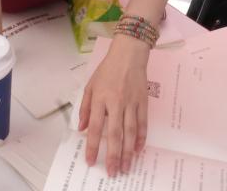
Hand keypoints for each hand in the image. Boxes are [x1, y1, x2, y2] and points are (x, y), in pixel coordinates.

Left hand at [78, 33, 151, 176]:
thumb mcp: (90, 86)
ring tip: (127, 167)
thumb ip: (85, 108)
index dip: (93, 146)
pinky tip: (139, 149)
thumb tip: (82, 128)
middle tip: (113, 172)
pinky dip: (141, 137)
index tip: (91, 161)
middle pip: (115, 134)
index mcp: (100, 99)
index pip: (96, 128)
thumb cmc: (107, 70)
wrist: (129, 54)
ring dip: (129, 151)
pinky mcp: (143, 101)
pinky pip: (143, 123)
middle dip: (114, 155)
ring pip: (130, 132)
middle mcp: (116, 103)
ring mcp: (131, 103)